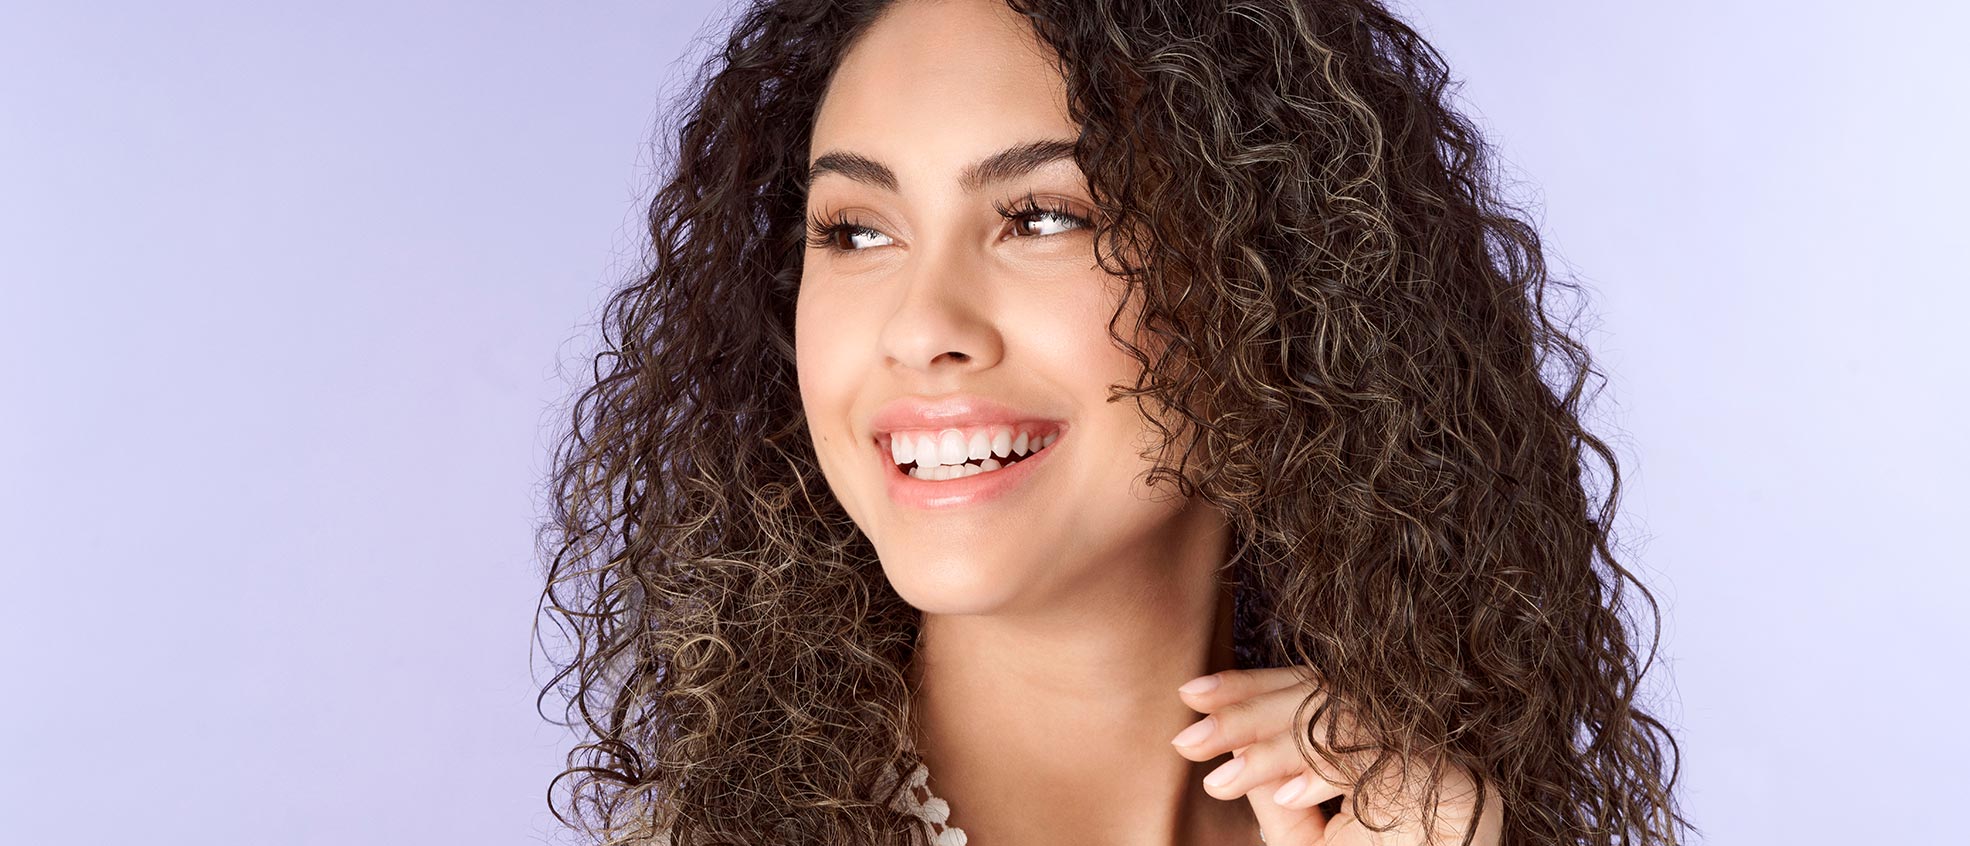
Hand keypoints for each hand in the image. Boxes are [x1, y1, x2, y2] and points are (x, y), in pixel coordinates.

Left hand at [1170, 665, 1503, 845]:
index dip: (1248, 690)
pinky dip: (1330, 772)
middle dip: (1248, 714)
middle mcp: (1399, 733)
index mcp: (1365, 742)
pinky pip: (1383, 754)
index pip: (1305, 695)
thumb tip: (1231, 744)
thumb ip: (1272, 793)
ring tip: (1226, 776)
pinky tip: (1291, 794)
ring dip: (1276, 747)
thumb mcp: (1306, 840)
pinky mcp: (1457, 774)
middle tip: (1193, 736)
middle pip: (1320, 696)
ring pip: (1344, 720)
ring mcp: (1429, 749)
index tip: (1191, 695)